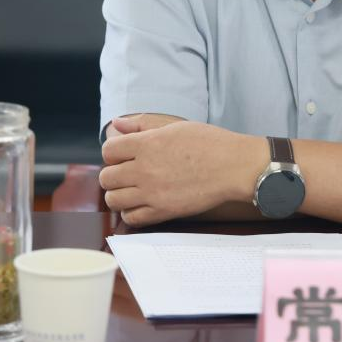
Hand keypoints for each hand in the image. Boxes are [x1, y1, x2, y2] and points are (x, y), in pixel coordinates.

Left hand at [99, 120, 265, 226]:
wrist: (234, 167)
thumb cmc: (209, 143)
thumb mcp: (175, 127)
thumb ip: (142, 125)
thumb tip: (117, 123)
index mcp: (147, 144)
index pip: (108, 150)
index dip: (114, 152)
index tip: (125, 155)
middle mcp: (145, 169)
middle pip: (107, 177)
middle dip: (114, 174)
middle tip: (128, 173)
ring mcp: (153, 193)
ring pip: (114, 200)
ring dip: (119, 195)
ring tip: (133, 190)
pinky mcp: (163, 211)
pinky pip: (131, 218)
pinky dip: (131, 213)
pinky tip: (141, 204)